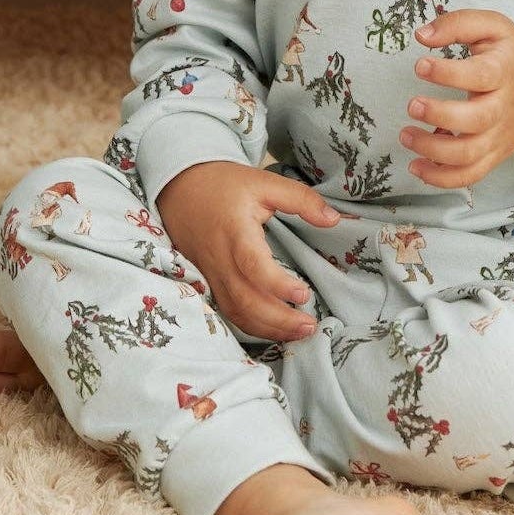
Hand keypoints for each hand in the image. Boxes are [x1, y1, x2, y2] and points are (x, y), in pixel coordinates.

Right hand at [154, 161, 341, 342]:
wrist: (179, 188)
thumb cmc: (224, 184)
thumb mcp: (264, 181)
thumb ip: (300, 199)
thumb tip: (334, 219)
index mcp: (235, 231)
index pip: (252, 265)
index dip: (276, 284)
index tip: (304, 295)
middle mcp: (219, 258)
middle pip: (244, 299)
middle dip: (278, 319)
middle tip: (310, 325)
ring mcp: (211, 273)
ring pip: (235, 311)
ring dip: (267, 329)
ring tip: (299, 333)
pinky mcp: (208, 282)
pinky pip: (227, 311)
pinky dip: (251, 326)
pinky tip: (274, 329)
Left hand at [399, 9, 513, 188]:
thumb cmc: (508, 55)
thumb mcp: (491, 27)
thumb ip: (457, 24)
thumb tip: (422, 35)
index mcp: (503, 72)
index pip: (480, 75)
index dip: (449, 73)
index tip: (420, 65)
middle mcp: (503, 108)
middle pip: (476, 121)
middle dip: (440, 115)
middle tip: (412, 105)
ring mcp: (498, 136)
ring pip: (469, 154)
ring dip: (433, 150)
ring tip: (405, 135)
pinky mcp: (493, 155)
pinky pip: (469, 176)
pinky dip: (441, 178)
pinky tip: (416, 166)